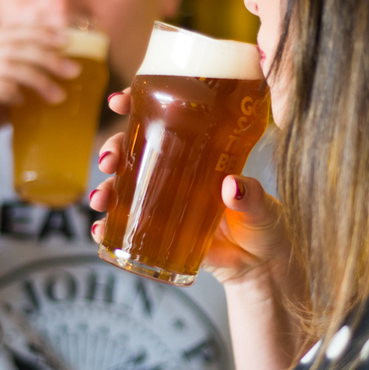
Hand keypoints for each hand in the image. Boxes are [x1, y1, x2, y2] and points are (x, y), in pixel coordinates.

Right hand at [0, 26, 79, 180]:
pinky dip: (14, 91)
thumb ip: (9, 93)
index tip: (68, 40)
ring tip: (59, 94)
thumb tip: (44, 94)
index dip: (40, 32)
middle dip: (48, 53)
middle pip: (14, 43)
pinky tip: (24, 102)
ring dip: (39, 77)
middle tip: (73, 69)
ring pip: (8, 62)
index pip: (9, 32)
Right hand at [88, 90, 298, 293]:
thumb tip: (232, 186)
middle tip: (109, 160)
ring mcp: (166, 202)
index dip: (137, 105)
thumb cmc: (267, 226)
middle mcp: (178, 172)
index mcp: (202, 151)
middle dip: (114, 150)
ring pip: (126, 187)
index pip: (165, 118)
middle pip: (135, 151)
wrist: (262, 267)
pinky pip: (128, 226)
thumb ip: (252, 197)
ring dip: (106, 188)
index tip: (119, 102)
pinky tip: (101, 230)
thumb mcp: (264, 207)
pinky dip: (109, 228)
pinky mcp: (161, 233)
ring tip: (101, 199)